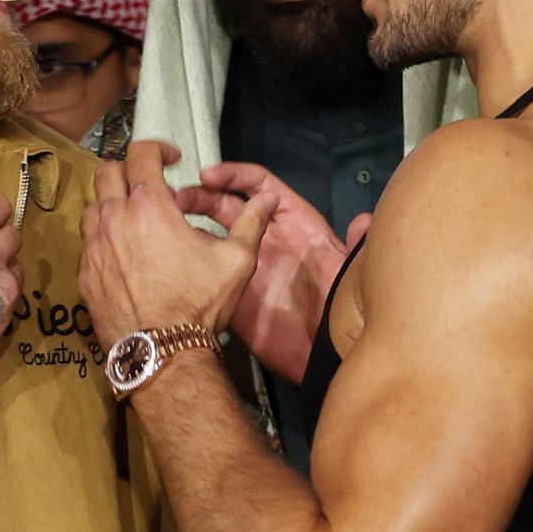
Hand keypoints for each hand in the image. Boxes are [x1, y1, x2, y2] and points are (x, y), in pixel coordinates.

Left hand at [80, 140, 275, 348]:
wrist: (162, 353)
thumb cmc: (200, 303)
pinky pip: (88, 242)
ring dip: (112, 202)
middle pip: (106, 172)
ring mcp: (93, 247)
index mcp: (149, 205)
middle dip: (128, 169)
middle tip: (150, 184)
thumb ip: (251, 224)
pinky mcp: (84, 273)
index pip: (141, 153)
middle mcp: (113, 218)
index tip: (172, 158)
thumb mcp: (237, 260)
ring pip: (93, 206)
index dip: (158, 148)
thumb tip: (268, 199)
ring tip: (134, 218)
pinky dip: (103, 236)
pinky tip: (123, 253)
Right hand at [178, 162, 366, 381]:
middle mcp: (268, 239)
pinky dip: (187, 255)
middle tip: (178, 198)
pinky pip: (205, 265)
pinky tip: (170, 252)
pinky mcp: (230, 288)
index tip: (210, 174)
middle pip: (227, 203)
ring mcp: (246, 263)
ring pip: (211, 231)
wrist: (321, 357)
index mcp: (296, 224)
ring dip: (188, 222)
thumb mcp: (352, 274)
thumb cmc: (338, 312)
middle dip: (201, 195)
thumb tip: (366, 223)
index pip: (260, 185)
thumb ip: (356, 246)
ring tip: (166, 221)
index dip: (235, 175)